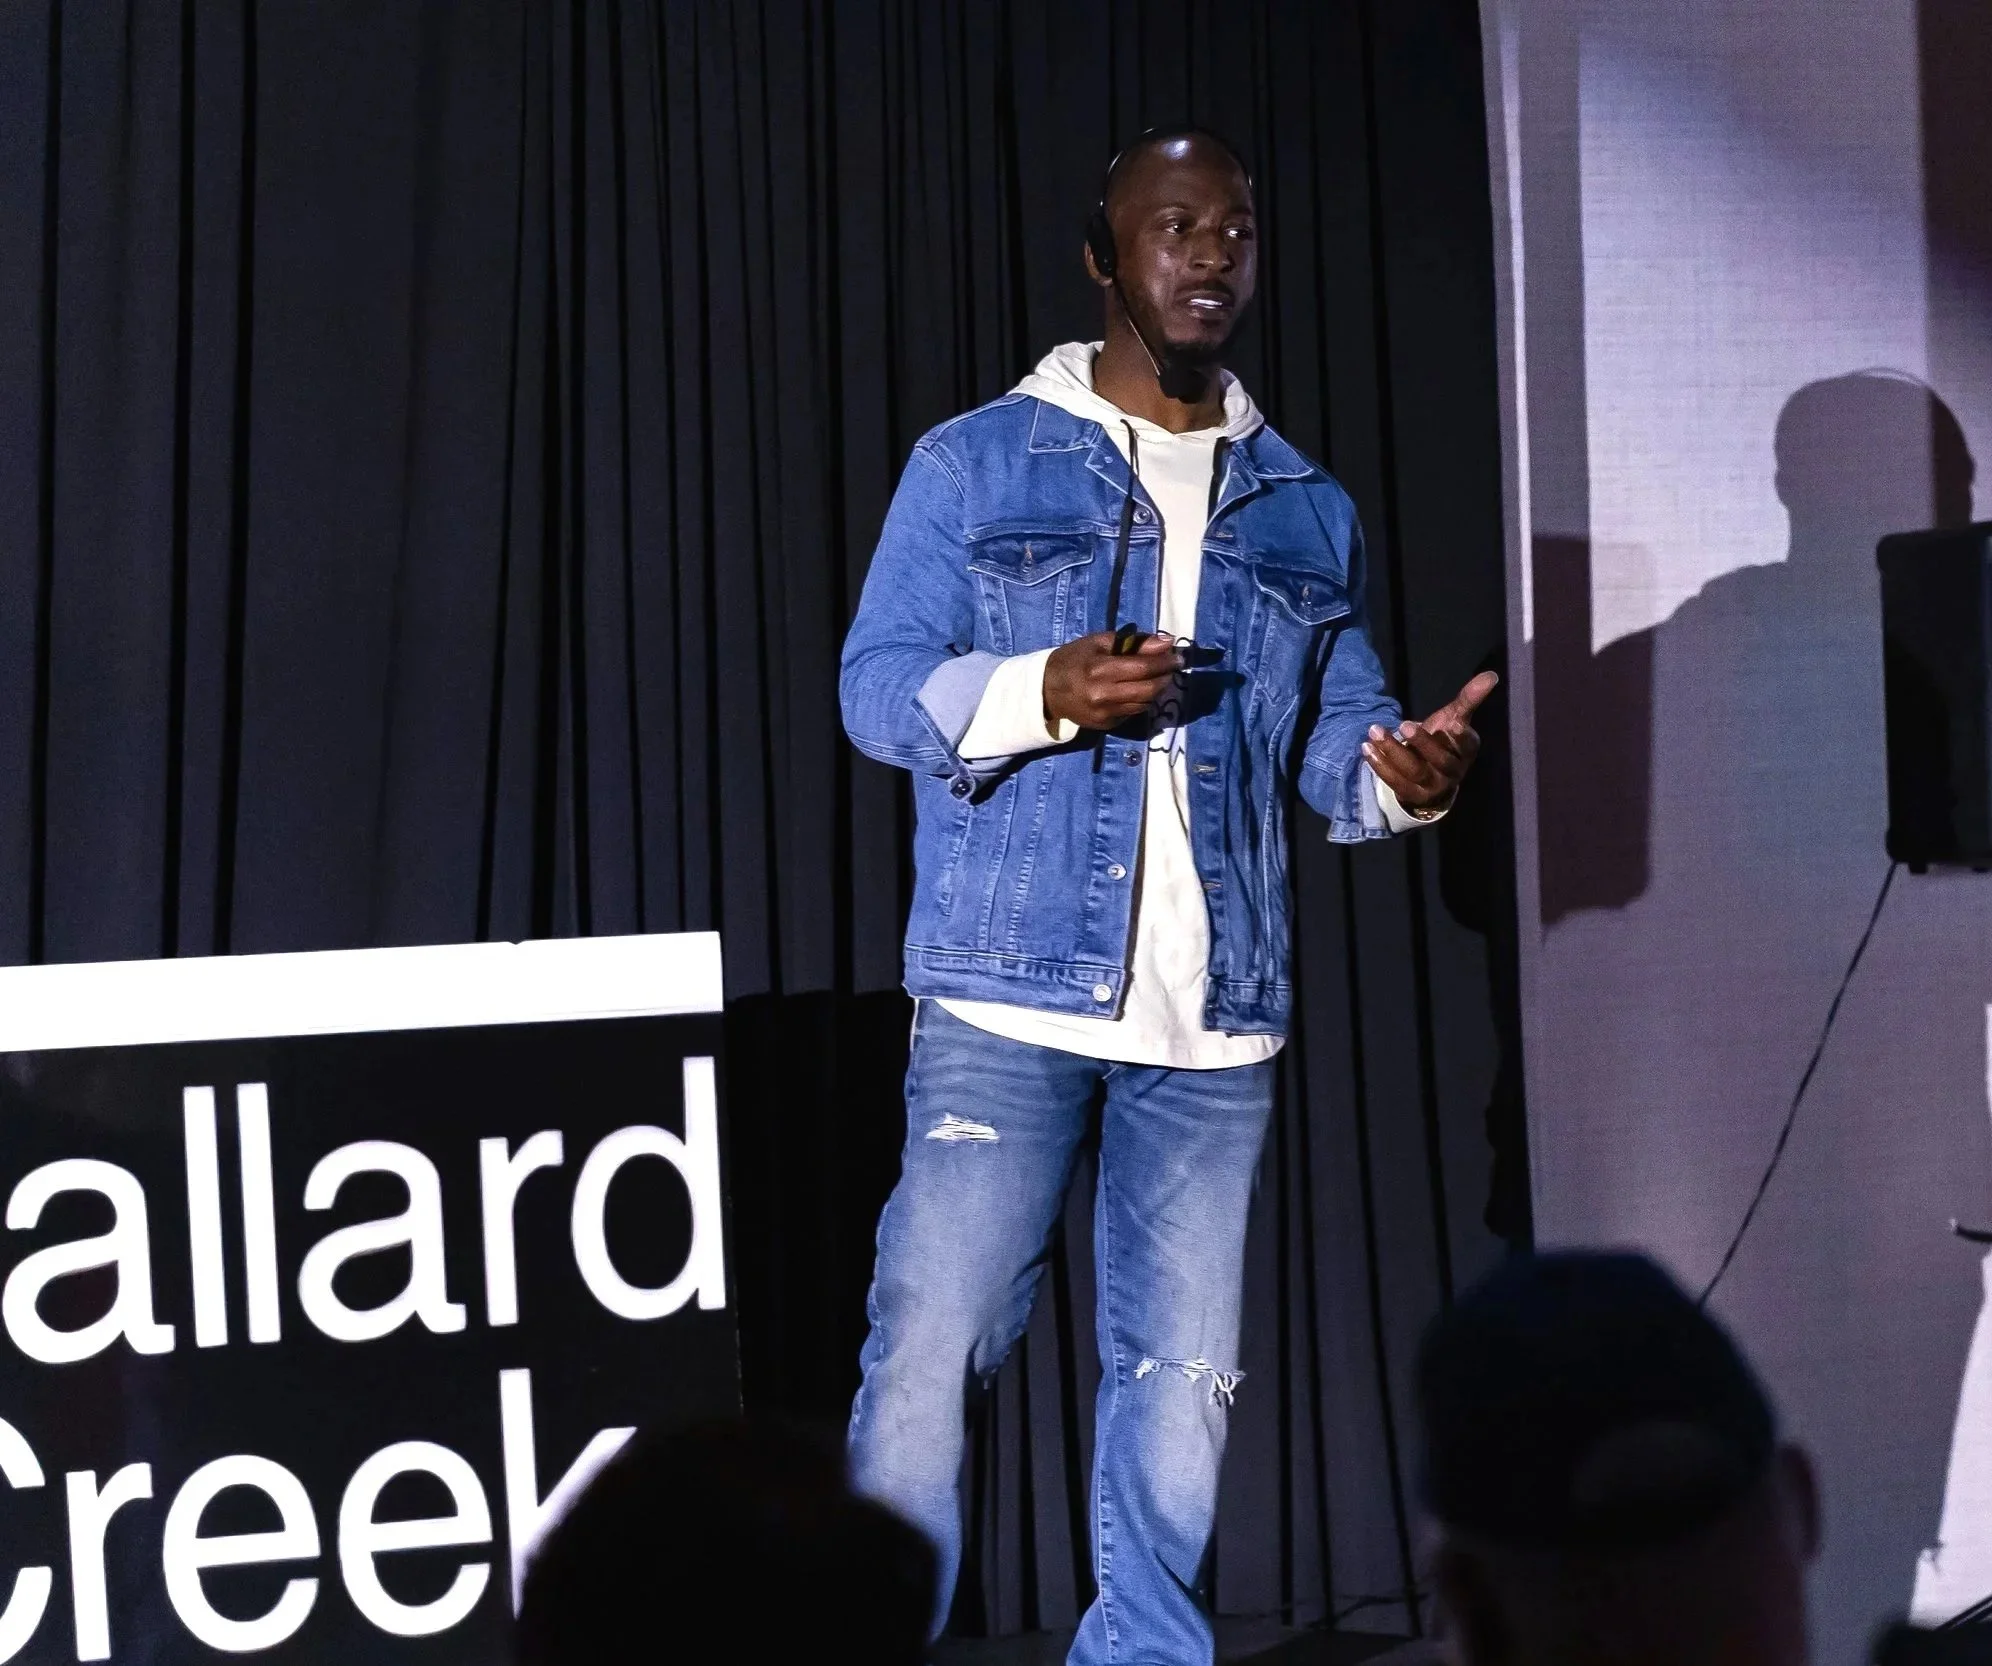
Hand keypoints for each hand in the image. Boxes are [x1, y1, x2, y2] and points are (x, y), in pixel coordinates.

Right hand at [1043, 631, 1180, 729]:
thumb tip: (1165, 643)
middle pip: (1148, 689)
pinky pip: (1133, 712)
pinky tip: (1141, 690)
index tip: (1177, 657)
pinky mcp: (1106, 725)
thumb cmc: (1073, 659)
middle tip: (1173, 668)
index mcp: (1100, 670)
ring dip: (1157, 690)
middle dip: (1165, 677)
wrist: (1047, 690)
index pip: (1142, 667)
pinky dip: (1142, 700)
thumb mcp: (1099, 643)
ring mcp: (1105, 714)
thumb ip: (1133, 643)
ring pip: (1144, 703)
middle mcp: (1103, 695)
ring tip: (1159, 677)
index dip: (1164, 662)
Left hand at [1362, 670, 1498, 813]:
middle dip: (1421, 742)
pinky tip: (1367, 748)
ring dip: (1393, 751)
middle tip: (1403, 724)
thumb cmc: (1443, 740)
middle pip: (1439, 760)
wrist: (1429, 774)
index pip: (1467, 745)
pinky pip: (1396, 783)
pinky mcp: (1413, 795)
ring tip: (1374, 731)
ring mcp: (1432, 786)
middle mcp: (1453, 772)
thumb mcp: (1454, 718)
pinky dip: (1380, 766)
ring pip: (1414, 771)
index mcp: (1466, 751)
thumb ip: (1469, 698)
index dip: (1461, 736)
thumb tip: (1491, 675)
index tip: (1453, 723)